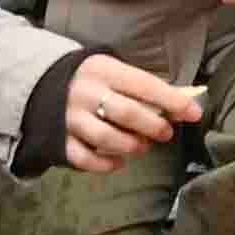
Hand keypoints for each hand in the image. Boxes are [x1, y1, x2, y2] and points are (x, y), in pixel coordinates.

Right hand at [59, 50, 207, 170]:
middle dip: (153, 126)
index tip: (194, 113)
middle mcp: (86, 93)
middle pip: (127, 113)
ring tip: (143, 146)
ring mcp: (70, 118)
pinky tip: (119, 162)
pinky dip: (106, 164)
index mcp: (104, 70)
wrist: (40, 82)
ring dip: (132, 146)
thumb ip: (144, 87)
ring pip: (107, 138)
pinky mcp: (59, 140)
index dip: (172, 101)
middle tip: (166, 133)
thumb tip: (183, 103)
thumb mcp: (115, 71)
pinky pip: (85, 159)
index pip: (144, 85)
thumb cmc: (92, 79)